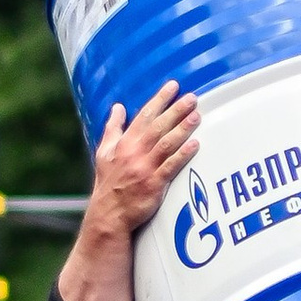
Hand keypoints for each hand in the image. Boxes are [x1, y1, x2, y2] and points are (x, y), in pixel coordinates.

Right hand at [90, 83, 199, 239]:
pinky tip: (195, 145)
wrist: (108, 215)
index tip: (173, 86)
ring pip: (167, 144)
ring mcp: (145, 168)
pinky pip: (171, 167)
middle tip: (192, 98)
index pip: (144, 115)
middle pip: (158, 126)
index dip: (160, 99)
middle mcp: (134, 152)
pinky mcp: (154, 185)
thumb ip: (112, 128)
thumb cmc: (108, 183)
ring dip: (182, 129)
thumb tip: (118, 107)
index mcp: (124, 143)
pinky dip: (183, 155)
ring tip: (196, 116)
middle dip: (176, 110)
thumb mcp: (104, 152)